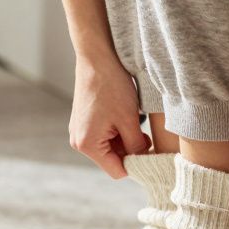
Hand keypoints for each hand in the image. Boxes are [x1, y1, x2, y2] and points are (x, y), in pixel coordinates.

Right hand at [68, 54, 149, 177]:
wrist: (97, 57)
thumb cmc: (112, 86)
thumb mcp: (129, 121)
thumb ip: (136, 147)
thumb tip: (143, 160)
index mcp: (87, 145)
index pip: (117, 171)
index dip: (136, 164)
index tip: (149, 151)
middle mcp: (78, 142)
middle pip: (113, 159)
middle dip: (130, 149)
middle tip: (144, 132)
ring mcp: (79, 131)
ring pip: (110, 147)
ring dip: (124, 138)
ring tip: (131, 119)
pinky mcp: (82, 121)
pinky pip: (103, 135)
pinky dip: (116, 129)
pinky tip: (122, 113)